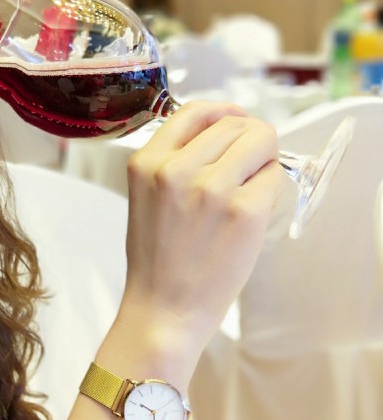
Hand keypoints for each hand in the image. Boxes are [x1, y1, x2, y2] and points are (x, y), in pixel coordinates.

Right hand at [120, 101, 282, 347]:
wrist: (164, 309)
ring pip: (261, 142)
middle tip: (249, 166)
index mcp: (146, 162)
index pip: (195, 110)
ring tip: (248, 189)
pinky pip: (274, 178)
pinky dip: (270, 189)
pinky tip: (251, 212)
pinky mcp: (244, 211)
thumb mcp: (147, 196)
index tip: (236, 123)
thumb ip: (175, 159)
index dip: (223, 113)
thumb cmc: (156, 258)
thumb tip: (225, 130)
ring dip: (263, 160)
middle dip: (249, 139)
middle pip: (236, 123)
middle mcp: (175, 168)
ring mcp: (211, 189)